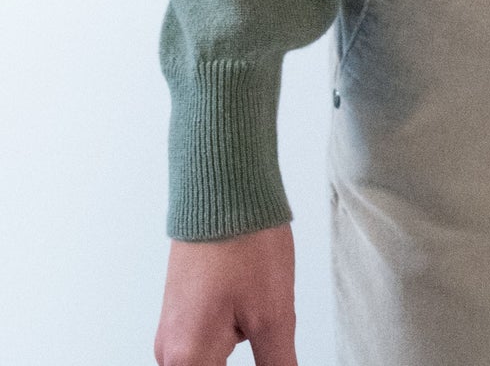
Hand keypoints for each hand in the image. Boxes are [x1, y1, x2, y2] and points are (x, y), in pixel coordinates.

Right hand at [154, 222, 298, 365]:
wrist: (223, 188)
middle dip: (247, 363)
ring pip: (204, 364)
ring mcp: (172, 331)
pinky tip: (248, 322)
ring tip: (258, 325)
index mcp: (188, 358)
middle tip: (268, 342)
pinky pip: (200, 348)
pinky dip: (225, 346)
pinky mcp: (180, 313)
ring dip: (232, 358)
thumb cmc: (245, 242)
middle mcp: (170, 351)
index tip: (270, 357)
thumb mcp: (273, 315)